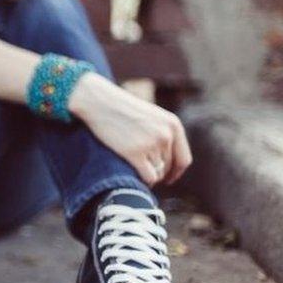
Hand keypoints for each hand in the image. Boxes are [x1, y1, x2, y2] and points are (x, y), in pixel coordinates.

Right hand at [68, 73, 192, 186]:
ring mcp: (151, 144)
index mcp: (173, 125)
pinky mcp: (135, 153)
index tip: (168, 178)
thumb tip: (167, 162)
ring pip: (158, 173)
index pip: (183, 159)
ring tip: (135, 169)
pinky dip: (144, 181)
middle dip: (158, 172)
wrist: (99, 102)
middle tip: (143, 171)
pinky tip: (135, 176)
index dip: (176, 172)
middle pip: (169, 167)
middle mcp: (166, 135)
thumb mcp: (150, 117)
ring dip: (148, 175)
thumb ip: (163, 134)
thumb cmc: (121, 109)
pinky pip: (148, 177)